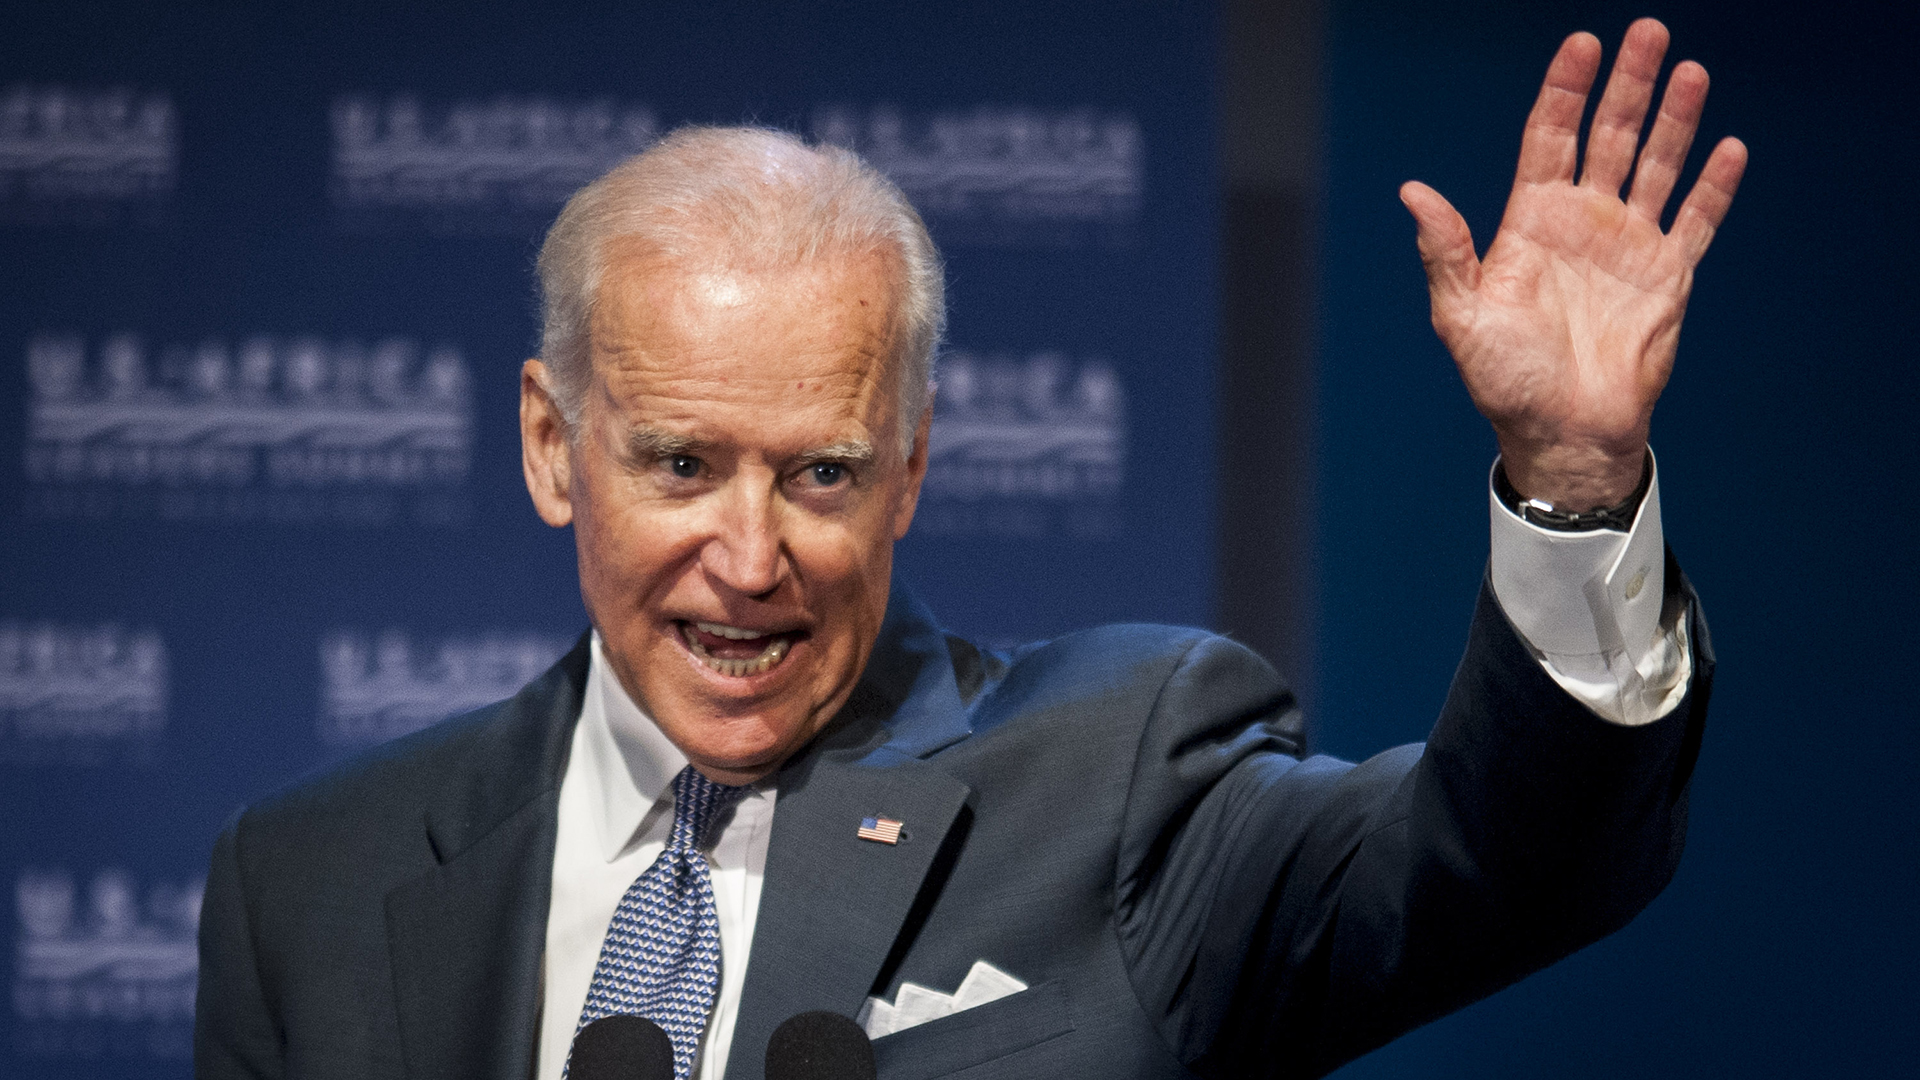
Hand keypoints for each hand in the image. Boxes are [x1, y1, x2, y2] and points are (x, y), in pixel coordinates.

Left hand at [1400, 18, 1746, 508]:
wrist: (1563, 432)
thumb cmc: (1505, 380)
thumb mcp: (1462, 315)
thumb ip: (1446, 251)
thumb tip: (1413, 192)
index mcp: (1530, 222)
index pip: (1548, 138)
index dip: (1564, 91)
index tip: (1580, 45)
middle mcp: (1581, 222)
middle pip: (1609, 136)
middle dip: (1627, 84)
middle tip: (1647, 32)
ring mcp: (1627, 245)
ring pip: (1656, 165)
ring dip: (1674, 119)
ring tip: (1690, 71)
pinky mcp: (1667, 276)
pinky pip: (1696, 221)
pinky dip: (1714, 186)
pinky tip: (1727, 146)